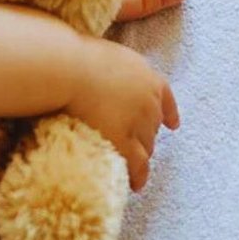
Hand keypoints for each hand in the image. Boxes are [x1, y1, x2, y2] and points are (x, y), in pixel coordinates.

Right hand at [66, 37, 180, 190]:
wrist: (66, 68)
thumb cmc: (76, 56)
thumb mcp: (107, 54)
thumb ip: (116, 69)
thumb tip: (105, 74)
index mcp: (147, 77)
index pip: (166, 98)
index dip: (169, 113)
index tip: (172, 124)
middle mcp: (149, 102)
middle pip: (154, 126)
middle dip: (144, 136)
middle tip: (130, 145)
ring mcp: (138, 123)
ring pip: (147, 147)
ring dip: (139, 155)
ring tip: (130, 167)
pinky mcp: (124, 141)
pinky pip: (137, 165)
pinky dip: (137, 175)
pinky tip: (134, 184)